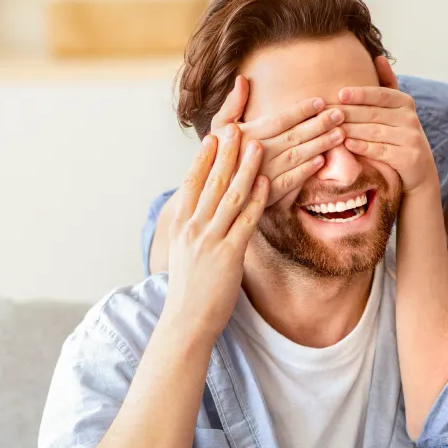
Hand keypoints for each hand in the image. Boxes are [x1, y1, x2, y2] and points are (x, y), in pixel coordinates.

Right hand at [163, 125, 268, 340]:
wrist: (186, 321)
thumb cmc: (191, 288)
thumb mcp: (187, 251)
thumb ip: (196, 226)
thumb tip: (206, 208)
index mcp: (181, 225)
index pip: (191, 182)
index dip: (204, 156)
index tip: (214, 133)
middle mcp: (192, 228)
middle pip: (211, 181)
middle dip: (226, 152)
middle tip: (238, 126)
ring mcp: (209, 240)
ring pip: (230, 195)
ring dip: (245, 167)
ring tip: (258, 144)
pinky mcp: (229, 255)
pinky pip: (245, 220)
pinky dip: (256, 198)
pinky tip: (267, 181)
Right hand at [210, 76, 346, 205]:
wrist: (213, 194)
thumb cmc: (217, 155)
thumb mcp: (218, 128)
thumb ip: (232, 104)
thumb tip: (242, 79)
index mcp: (245, 134)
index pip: (279, 119)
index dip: (301, 110)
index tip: (320, 102)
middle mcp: (255, 153)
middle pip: (293, 136)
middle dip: (319, 124)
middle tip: (340, 115)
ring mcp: (263, 174)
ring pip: (297, 156)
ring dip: (319, 145)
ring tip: (339, 134)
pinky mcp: (268, 194)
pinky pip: (291, 180)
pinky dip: (307, 170)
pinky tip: (322, 160)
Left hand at [337, 86, 437, 194]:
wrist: (419, 168)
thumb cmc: (399, 134)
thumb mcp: (397, 109)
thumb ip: (388, 84)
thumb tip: (378, 57)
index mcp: (405, 103)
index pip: (381, 94)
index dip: (360, 93)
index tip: (340, 94)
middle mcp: (410, 118)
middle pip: (374, 113)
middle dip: (348, 113)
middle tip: (327, 114)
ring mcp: (410, 138)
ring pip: (374, 131)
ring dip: (351, 130)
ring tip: (331, 129)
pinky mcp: (408, 157)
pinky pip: (380, 150)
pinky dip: (362, 147)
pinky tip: (347, 144)